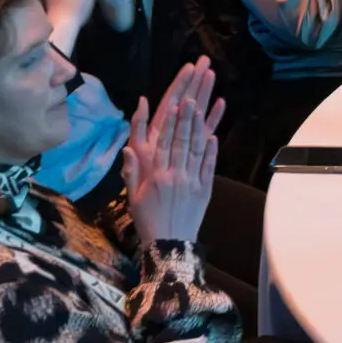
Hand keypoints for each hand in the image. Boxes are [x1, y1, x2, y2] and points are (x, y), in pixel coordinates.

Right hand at [124, 59, 223, 244]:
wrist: (170, 245)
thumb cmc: (148, 220)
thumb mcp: (132, 197)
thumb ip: (131, 171)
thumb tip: (128, 148)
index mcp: (157, 176)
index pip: (164, 144)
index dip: (169, 123)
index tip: (174, 104)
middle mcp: (176, 176)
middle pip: (181, 142)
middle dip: (186, 118)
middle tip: (191, 98)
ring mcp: (193, 182)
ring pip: (196, 150)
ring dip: (199, 128)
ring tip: (202, 109)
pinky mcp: (205, 190)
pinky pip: (209, 167)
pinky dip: (211, 150)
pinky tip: (213, 135)